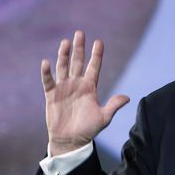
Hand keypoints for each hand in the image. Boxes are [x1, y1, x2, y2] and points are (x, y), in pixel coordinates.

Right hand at [41, 30, 129, 156]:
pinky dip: (46, 72)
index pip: (94, 67)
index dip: (96, 55)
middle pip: (78, 62)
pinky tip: (46, 62)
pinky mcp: (52, 95)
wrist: (70, 142)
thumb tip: (128, 97)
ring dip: (63, 55)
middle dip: (79, 48)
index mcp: (90, 87)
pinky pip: (49, 81)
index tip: (99, 42)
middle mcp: (77, 84)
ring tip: (65, 42)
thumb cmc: (88, 130)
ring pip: (63, 67)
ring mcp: (64, 88)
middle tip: (80, 33)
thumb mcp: (103, 118)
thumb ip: (113, 106)